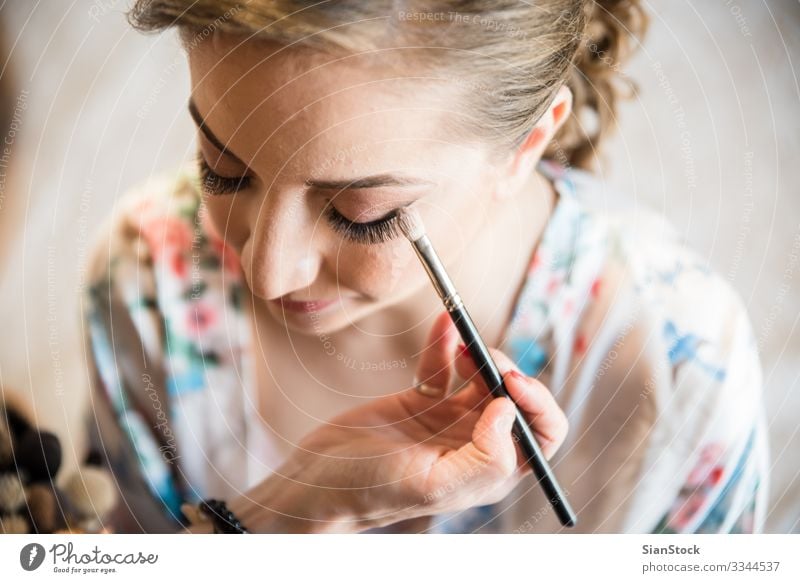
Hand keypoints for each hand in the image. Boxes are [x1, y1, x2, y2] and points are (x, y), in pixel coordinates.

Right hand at [229, 311, 567, 532]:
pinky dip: (446, 344)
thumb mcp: (430, 483)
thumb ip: (483, 458)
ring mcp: (448, 422)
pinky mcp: (420, 402)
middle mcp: (475, 444)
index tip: (510, 381)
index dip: (537, 404)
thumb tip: (509, 410)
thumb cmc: (369, 490)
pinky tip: (444, 324)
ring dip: (479, 354)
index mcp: (488, 471)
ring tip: (463, 341)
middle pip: (516, 400)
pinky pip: (443, 366)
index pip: (541, 436)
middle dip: (506, 372)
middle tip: (481, 355)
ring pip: (483, 378)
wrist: (316, 479)